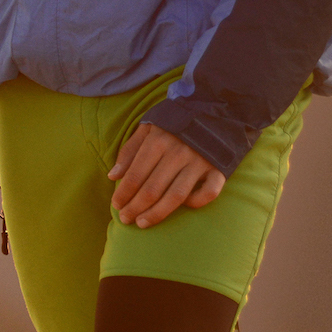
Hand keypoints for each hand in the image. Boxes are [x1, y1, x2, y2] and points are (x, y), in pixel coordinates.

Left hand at [109, 123, 224, 228]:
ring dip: (157, 213)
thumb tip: (112, 176)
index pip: (136, 175)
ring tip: (142, 223)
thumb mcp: (148, 128)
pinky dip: (197, 202)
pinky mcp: (219, 168)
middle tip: (125, 219)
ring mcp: (200, 162)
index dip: (123, 193)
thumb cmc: (175, 122)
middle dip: (135, 207)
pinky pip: (210, 192)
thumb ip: (129, 151)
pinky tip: (184, 207)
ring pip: (176, 196)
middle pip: (152, 189)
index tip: (116, 205)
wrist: (215, 109)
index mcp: (158, 142)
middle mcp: (179, 153)